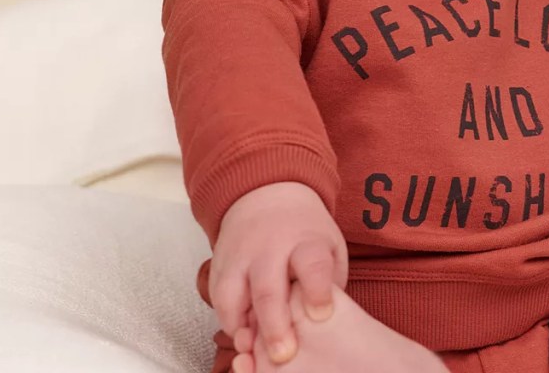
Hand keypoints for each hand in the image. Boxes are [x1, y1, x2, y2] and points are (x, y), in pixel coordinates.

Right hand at [210, 182, 347, 363]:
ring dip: (242, 328)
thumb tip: (323, 322)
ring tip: (253, 350)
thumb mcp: (331, 246)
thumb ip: (329, 283)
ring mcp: (241, 256)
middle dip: (274, 325)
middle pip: (268, 288)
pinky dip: (228, 322)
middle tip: (283, 354)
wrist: (268, 195)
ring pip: (234, 296)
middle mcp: (270, 247)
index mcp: (306, 241)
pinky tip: (242, 334)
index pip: (312, 264)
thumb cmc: (305, 232)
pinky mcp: (220, 265)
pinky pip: (218, 300)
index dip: (316, 290)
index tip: (321, 314)